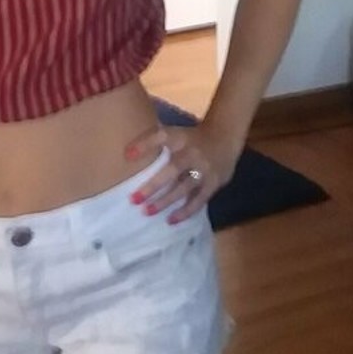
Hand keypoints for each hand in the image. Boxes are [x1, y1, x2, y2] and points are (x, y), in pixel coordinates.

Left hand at [123, 123, 240, 223]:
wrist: (226, 137)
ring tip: (148, 212)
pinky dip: (185, 211)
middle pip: (173, 169)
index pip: (162, 136)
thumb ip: (153, 141)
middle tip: (134, 199)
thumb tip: (127, 155)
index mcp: (181, 137)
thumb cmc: (191, 138)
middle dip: (153, 185)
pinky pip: (199, 199)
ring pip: (184, 187)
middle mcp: (193, 152)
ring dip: (166, 201)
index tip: (128, 155)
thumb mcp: (174, 133)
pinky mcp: (215, 182)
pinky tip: (171, 220)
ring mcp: (205, 169)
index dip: (145, 144)